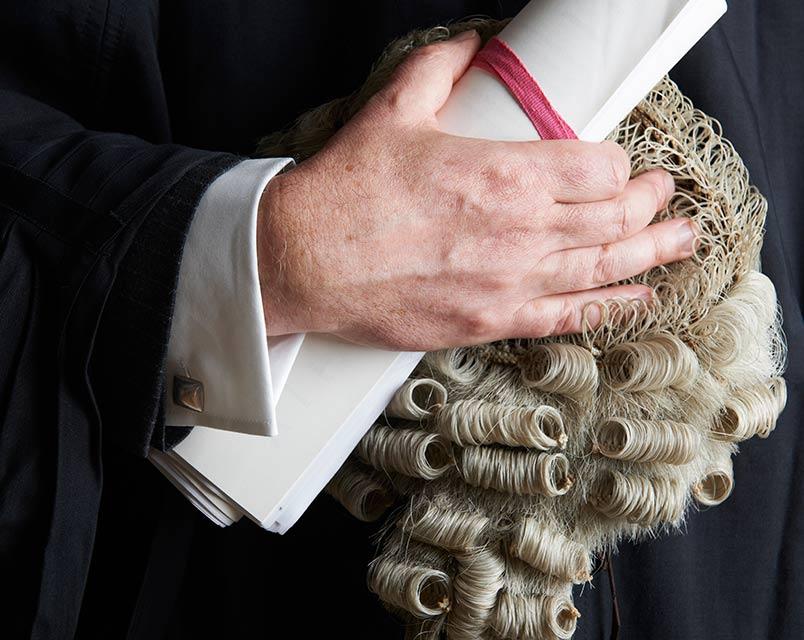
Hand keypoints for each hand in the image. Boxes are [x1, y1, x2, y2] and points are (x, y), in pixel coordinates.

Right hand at [257, 30, 694, 350]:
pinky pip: (569, 317)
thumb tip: (469, 46)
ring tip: (683, 239)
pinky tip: (638, 297)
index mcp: (506, 173)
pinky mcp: (490, 320)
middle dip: (650, 202)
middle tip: (667, 195)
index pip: (600, 167)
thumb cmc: (347, 192)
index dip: (619, 163)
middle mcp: (521, 231)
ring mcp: (510, 282)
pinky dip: (612, 306)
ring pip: (606, 267)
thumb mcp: (395, 111)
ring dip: (653, 251)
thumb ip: (442, 70)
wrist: (306, 260)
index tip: (620, 163)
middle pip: (615, 216)